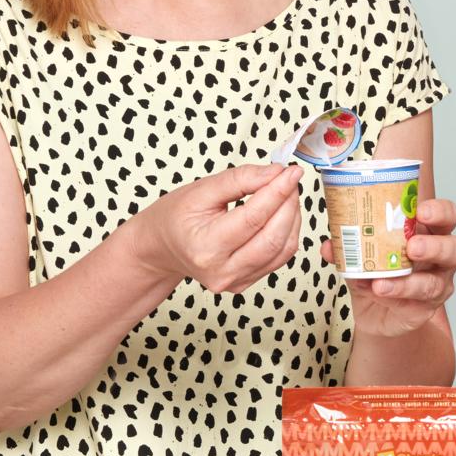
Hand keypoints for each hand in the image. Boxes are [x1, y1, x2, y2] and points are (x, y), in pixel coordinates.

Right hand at [136, 163, 304, 293]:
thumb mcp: (202, 190)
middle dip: (289, 204)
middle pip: (273, 238)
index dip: (278, 191)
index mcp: (205, 246)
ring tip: (287, 194)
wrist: (162, 247)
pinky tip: (281, 214)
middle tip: (291, 180)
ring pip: (282, 250)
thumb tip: (277, 172)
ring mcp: (235, 281)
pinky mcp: (245, 283)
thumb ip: (241, 179)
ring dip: (292, 219)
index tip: (292, 171)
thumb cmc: (176, 216)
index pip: (253, 217)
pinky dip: (287, 233)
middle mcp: (222, 271)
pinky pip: (279, 259)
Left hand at [336, 194, 455, 338]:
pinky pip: (415, 304)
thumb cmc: (377, 273)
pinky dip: (395, 296)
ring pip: (436, 283)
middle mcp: (439, 260)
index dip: (440, 212)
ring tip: (383, 279)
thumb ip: (348, 247)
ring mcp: (436, 286)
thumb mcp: (360, 254)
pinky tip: (379, 290)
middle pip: (454, 248)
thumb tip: (332, 244)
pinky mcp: (425, 309)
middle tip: (412, 245)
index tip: (421, 210)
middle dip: (434, 246)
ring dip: (409, 281)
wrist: (374, 311)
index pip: (447, 217)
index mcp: (429, 234)